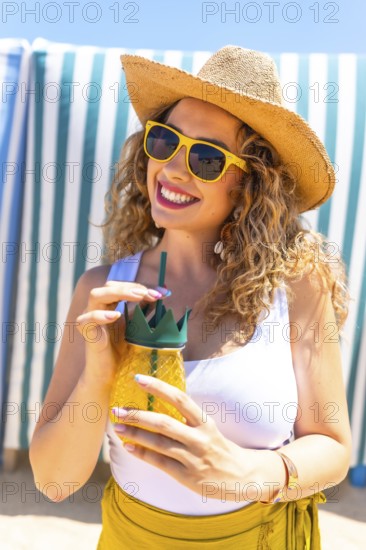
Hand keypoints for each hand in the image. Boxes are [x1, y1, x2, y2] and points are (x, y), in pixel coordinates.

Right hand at [76, 282, 162, 384]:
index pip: (123, 286)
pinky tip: (116, 316)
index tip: (162, 292)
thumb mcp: (137, 327)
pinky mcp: (86, 333)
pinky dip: (100, 315)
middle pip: (110, 286)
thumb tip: (160, 295)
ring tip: (138, 296)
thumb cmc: (122, 350)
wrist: (109, 375)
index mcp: (109, 304)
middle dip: (132, 287)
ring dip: (118, 293)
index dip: (142, 286)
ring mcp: (89, 319)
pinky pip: (87, 319)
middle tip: (152, 294)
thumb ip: (143, 310)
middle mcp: (97, 308)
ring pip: (96, 295)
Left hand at [112, 375, 266, 502]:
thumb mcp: (207, 428)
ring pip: (159, 443)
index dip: (158, 387)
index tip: (138, 378)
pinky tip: (128, 446)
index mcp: (204, 421)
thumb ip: (186, 417)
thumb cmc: (219, 447)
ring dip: (136, 434)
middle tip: (117, 408)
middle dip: (138, 415)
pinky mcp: (187, 476)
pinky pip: (160, 463)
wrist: (241, 476)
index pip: (179, 398)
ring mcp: (193, 457)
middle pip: (164, 423)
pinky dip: (142, 454)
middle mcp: (199, 438)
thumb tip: (155, 403)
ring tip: (117, 427)